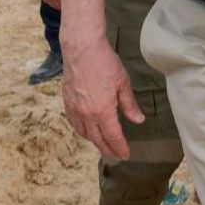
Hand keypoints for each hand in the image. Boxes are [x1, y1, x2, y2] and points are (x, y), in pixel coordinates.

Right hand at [61, 39, 144, 161]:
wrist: (82, 48)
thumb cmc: (104, 62)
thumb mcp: (123, 83)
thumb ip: (129, 104)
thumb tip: (138, 120)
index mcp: (102, 111)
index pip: (113, 136)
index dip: (120, 147)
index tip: (125, 154)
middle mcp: (86, 114)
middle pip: (97, 139)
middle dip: (108, 150)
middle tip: (116, 156)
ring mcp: (74, 108)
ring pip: (84, 132)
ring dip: (94, 141)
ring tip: (103, 145)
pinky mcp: (67, 101)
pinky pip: (74, 122)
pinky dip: (81, 130)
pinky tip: (86, 130)